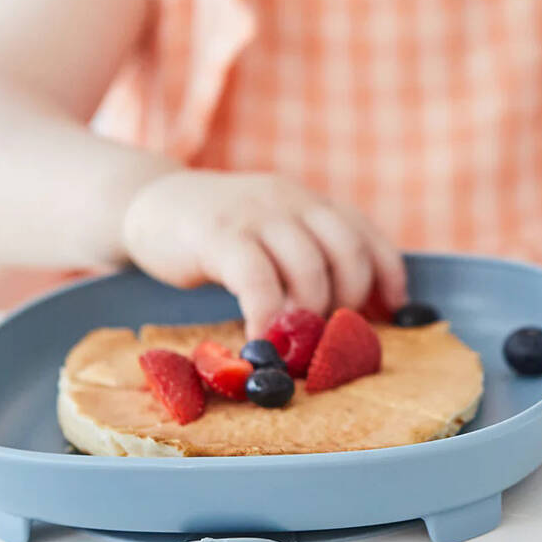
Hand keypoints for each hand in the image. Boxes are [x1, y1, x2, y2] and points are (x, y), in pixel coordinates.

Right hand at [122, 170, 406, 336]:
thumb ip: (307, 256)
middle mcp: (292, 201)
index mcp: (311, 202)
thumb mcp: (273, 232)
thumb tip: (348, 311)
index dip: (388, 275)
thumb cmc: (218, 232)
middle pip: (347, 252)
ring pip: (309, 266)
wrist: (149, 204)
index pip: (367, 234)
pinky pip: (258, 280)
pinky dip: (267, 316)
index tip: (392, 312)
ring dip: (309, 313)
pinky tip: (260, 338)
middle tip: (326, 332)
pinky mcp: (220, 234)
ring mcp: (257, 214)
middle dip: (347, 300)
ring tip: (293, 340)